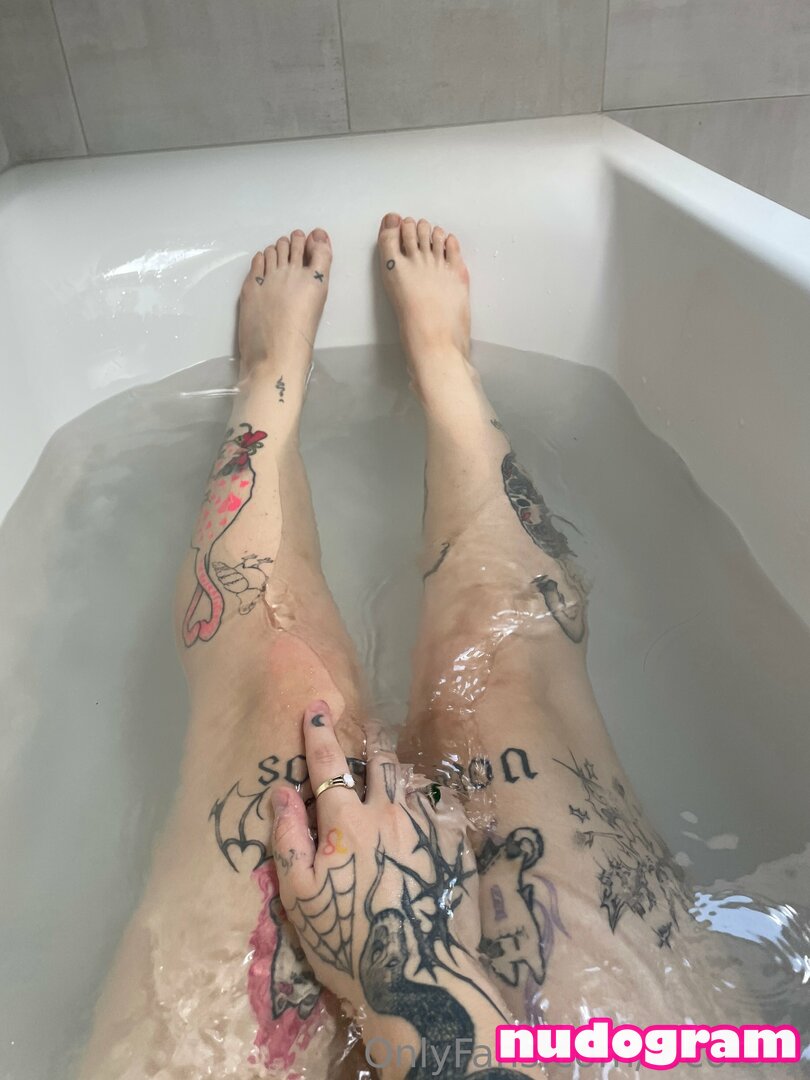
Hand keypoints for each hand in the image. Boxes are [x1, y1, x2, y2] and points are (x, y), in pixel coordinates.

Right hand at [270, 701, 513, 1073]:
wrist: (417, 976)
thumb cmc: (346, 941)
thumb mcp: (299, 896)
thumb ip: (289, 837)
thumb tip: (281, 789)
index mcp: (347, 820)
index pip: (330, 762)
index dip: (319, 731)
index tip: (316, 706)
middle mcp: (390, 811)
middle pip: (380, 760)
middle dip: (369, 743)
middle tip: (365, 736)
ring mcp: (427, 825)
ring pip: (412, 780)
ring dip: (399, 771)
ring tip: (394, 775)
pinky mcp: (456, 844)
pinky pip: (441, 806)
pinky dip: (429, 801)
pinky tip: (427, 812)